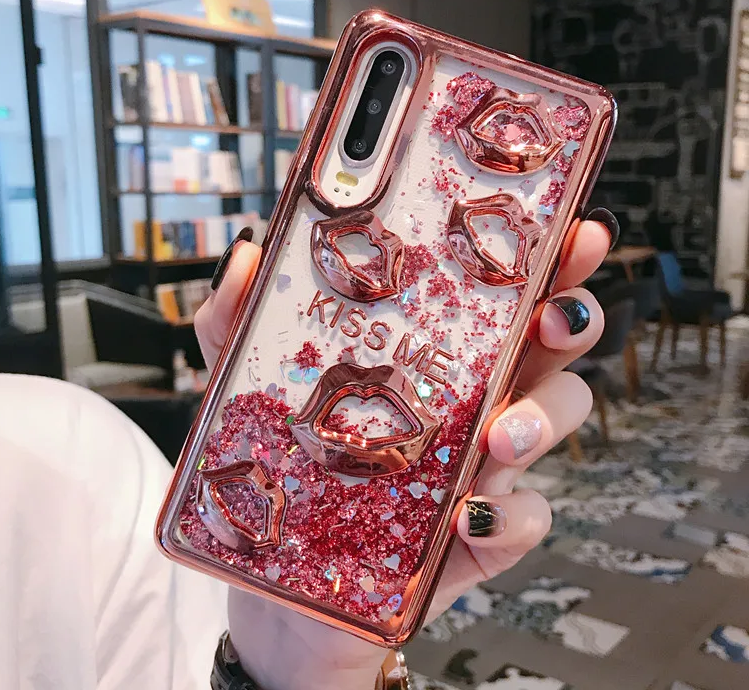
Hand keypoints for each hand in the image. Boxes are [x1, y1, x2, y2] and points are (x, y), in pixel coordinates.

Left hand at [194, 216, 613, 689]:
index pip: (500, 287)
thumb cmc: (282, 469)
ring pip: (556, 418)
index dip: (546, 254)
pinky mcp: (481, 532)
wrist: (280, 586)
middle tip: (553, 315)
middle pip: (550, 343)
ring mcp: (483, 463)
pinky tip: (468, 514)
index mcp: (431, 348)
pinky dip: (510, 515)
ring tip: (497, 433)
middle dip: (571, 317)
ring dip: (543, 416)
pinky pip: (526, 518)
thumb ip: (239, 320)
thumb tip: (250, 253)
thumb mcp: (247, 386)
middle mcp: (471, 394)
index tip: (568, 224)